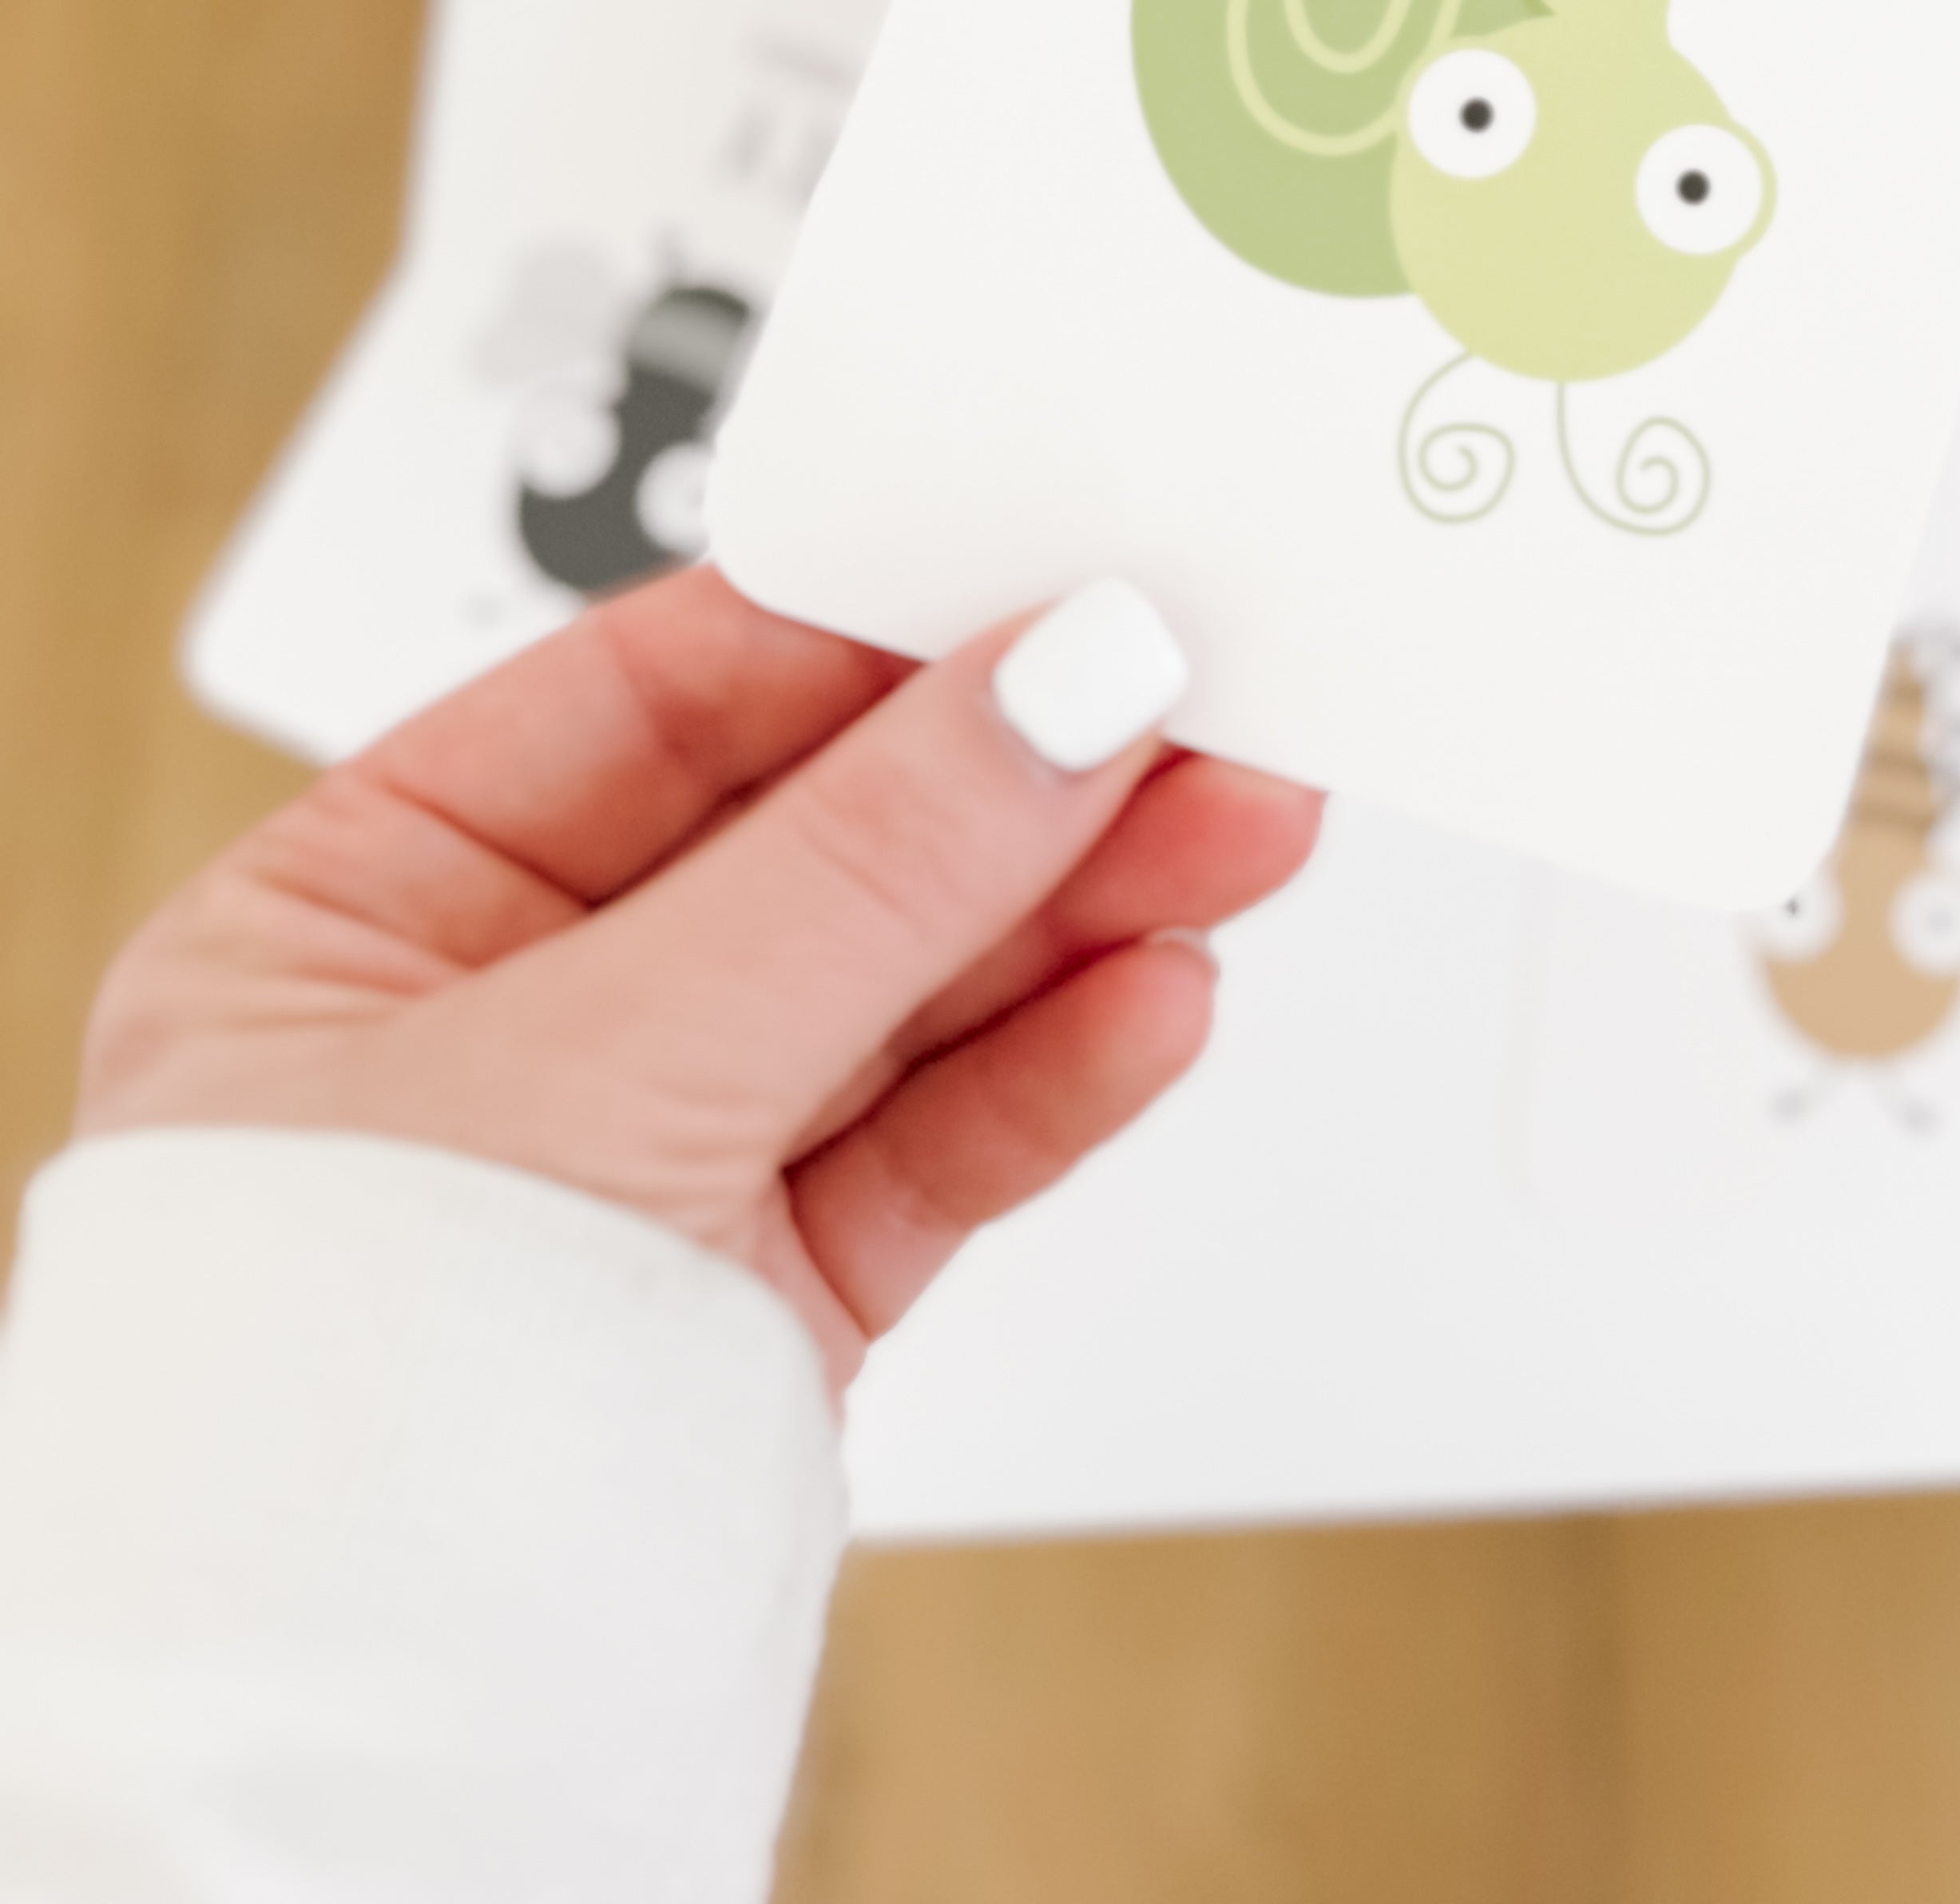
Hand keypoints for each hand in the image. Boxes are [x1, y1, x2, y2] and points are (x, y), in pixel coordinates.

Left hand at [77, 569, 1319, 1394]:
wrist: (350, 1780)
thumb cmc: (326, 1430)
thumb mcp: (604, 1064)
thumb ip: (865, 863)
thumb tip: (1062, 678)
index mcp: (347, 921)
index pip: (648, 701)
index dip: (863, 630)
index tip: (1044, 579)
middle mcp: (484, 1034)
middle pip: (804, 840)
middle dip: (1013, 773)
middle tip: (1190, 697)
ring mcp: (633, 1173)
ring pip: (896, 989)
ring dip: (1077, 906)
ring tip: (1233, 827)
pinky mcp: (751, 1307)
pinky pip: (926, 1145)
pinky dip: (1051, 1071)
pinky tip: (1155, 995)